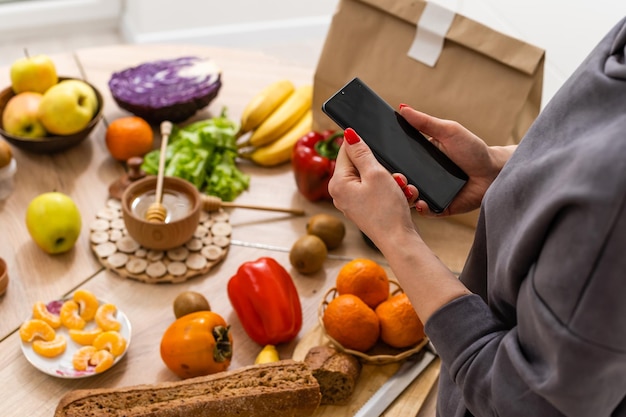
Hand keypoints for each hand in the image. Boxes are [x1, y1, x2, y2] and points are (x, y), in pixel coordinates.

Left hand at [328, 128, 418, 246]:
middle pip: (361, 164)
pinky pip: (378, 191)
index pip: (346, 151)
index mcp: (337, 182)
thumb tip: (348, 134)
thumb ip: (362, 152)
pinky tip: (402, 198)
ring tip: (400, 189)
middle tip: (394, 177)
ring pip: (373, 177)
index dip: (365, 147)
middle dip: (383, 168)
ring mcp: (352, 202)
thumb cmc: (386, 210)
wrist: (399, 241)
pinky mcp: (365, 209)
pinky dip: (391, 192)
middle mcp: (341, 192)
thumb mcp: (376, 174)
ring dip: (391, 180)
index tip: (380, 153)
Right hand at [398, 105, 513, 216]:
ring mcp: (429, 192)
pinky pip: (425, 210)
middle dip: (394, 180)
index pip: (398, 160)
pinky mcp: (439, 207)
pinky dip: (421, 208)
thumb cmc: (473, 149)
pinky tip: (421, 202)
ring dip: (406, 194)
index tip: (376, 158)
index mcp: (420, 157)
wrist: (494, 172)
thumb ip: (425, 122)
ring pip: (409, 197)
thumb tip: (402, 108)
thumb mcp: (448, 131)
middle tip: (394, 177)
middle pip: (400, 180)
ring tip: (408, 189)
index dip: (387, 160)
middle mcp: (422, 176)